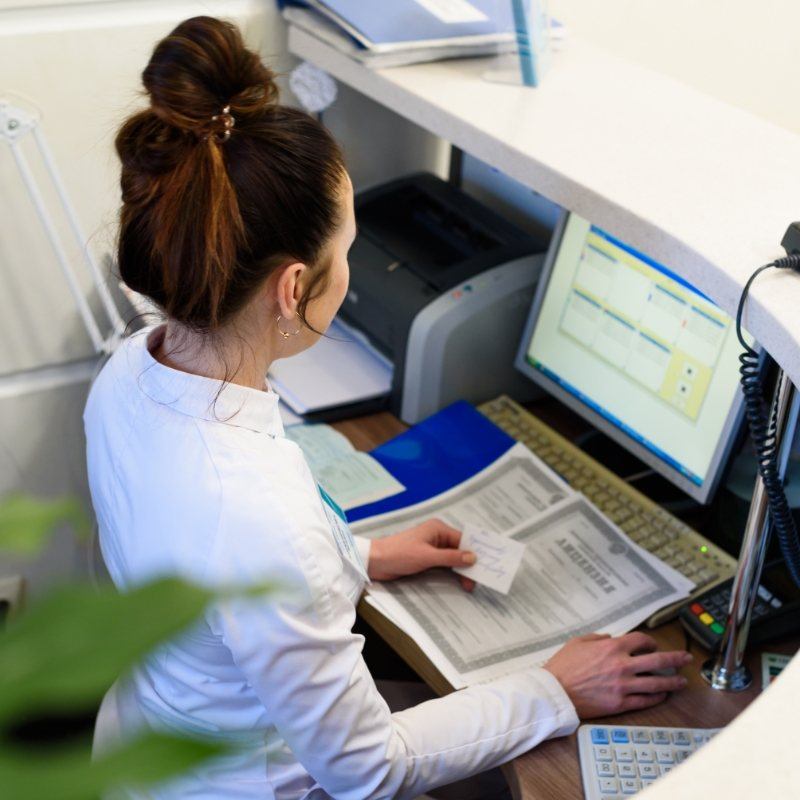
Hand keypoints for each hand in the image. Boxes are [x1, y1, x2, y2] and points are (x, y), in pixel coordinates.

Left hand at [368, 518, 476, 589]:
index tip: (486, 564)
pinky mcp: (426, 558)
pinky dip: (451, 572)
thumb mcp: (427, 557)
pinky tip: (459, 582)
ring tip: (470, 585)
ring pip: (453, 559)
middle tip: (478, 580)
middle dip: (469, 564)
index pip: (463, 539)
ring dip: (461, 570)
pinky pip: (444, 565)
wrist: (376, 562)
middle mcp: (437, 536)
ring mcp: (432, 548)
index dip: (474, 551)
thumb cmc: (400, 554)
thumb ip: (451, 558)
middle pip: (459, 550)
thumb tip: (473, 557)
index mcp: (438, 529)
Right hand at [543, 632, 691, 718]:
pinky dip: (657, 697)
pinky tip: (663, 695)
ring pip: (657, 683)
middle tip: (686, 658)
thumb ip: (598, 638)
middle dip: (675, 658)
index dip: (650, 641)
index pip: (641, 640)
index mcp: (612, 648)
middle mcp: (622, 665)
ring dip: (672, 681)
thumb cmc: (564, 666)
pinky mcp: (621, 703)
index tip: (652, 645)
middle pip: (658, 660)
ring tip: (682, 681)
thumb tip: (611, 639)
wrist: (556, 691)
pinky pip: (645, 701)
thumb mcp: (578, 642)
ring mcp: (623, 686)